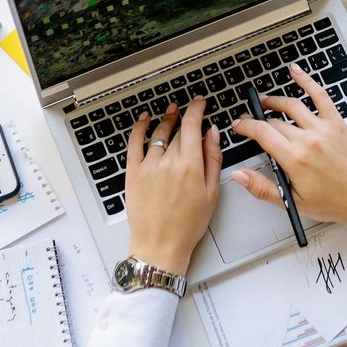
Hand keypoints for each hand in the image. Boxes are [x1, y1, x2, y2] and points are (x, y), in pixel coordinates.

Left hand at [124, 98, 220, 275]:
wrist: (160, 245)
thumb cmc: (187, 225)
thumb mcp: (211, 193)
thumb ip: (213, 159)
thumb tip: (213, 134)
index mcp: (191, 166)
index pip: (193, 126)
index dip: (197, 109)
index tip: (199, 101)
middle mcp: (168, 162)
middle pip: (178, 131)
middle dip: (185, 118)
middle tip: (189, 112)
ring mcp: (148, 166)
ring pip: (158, 133)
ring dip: (166, 120)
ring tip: (170, 113)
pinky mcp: (133, 173)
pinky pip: (134, 143)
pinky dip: (139, 128)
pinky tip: (144, 120)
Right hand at [230, 64, 346, 225]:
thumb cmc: (331, 201)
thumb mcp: (291, 201)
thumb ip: (262, 187)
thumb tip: (239, 175)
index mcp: (294, 159)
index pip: (262, 133)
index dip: (246, 126)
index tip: (239, 126)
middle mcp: (308, 140)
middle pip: (274, 121)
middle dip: (258, 119)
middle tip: (250, 120)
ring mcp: (323, 128)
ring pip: (292, 105)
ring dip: (275, 100)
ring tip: (265, 101)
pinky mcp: (336, 122)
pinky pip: (320, 96)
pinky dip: (307, 81)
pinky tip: (295, 71)